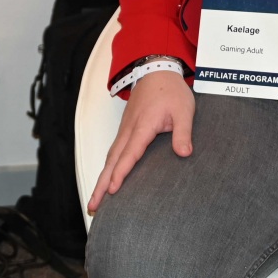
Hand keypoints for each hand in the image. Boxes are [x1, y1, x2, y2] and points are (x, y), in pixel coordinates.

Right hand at [87, 69, 193, 213]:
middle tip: (93, 206)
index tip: (113, 190)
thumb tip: (184, 153)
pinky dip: (107, 169)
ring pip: (110, 158)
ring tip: (96, 200)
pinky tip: (107, 180)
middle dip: (101, 185)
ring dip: (102, 179)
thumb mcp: (184, 110)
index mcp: (142, 126)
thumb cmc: (170, 91)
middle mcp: (128, 130)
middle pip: (111, 162)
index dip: (121, 173)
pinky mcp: (125, 130)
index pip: (129, 154)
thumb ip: (183, 132)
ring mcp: (124, 130)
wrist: (156, 71)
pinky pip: (113, 153)